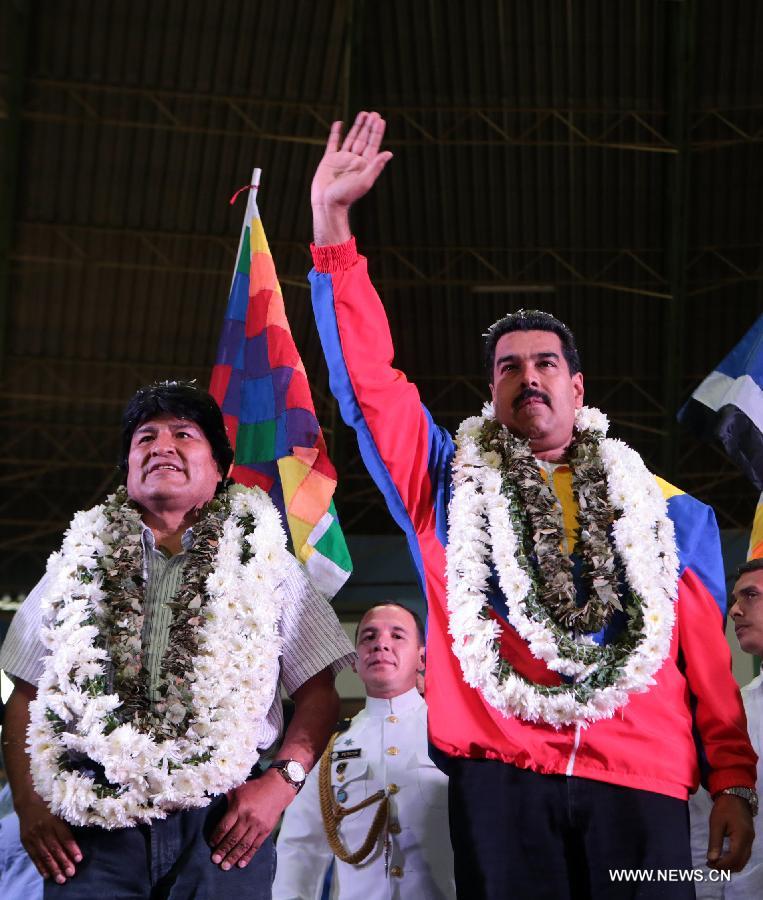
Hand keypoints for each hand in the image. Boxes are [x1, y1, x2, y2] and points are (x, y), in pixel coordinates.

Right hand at [17, 798, 81, 883]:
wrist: (28, 803)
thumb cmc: (49, 806)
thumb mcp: (60, 810)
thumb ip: (67, 824)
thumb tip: (80, 837)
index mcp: (54, 820)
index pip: (65, 837)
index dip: (72, 848)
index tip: (79, 859)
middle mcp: (43, 829)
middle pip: (55, 848)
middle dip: (64, 862)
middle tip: (71, 873)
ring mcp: (33, 836)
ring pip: (45, 855)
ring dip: (53, 868)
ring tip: (61, 878)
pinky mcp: (26, 842)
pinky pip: (34, 856)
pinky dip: (41, 867)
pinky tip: (47, 875)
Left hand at [209, 770, 294, 869]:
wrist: (277, 788)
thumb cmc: (254, 788)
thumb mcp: (237, 789)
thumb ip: (226, 799)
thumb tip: (210, 804)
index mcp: (239, 807)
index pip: (225, 826)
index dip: (216, 837)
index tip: (211, 844)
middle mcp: (248, 818)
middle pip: (233, 838)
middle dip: (223, 850)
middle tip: (215, 860)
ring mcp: (257, 826)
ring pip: (243, 844)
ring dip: (233, 856)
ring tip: (225, 866)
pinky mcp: (266, 831)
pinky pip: (255, 846)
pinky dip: (248, 856)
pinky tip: (241, 864)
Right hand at [311, 111, 392, 244]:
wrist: (327, 204)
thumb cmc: (346, 196)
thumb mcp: (364, 181)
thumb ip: (376, 166)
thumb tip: (389, 153)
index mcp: (364, 166)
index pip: (373, 145)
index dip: (376, 132)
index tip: (380, 120)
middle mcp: (354, 161)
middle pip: (364, 139)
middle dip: (369, 126)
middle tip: (374, 113)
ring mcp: (342, 159)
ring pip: (351, 138)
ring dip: (357, 126)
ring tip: (363, 114)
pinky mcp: (329, 160)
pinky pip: (333, 143)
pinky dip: (336, 133)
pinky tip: (340, 123)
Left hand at [707, 793, 754, 871]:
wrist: (736, 795)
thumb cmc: (724, 808)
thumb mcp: (716, 823)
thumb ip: (714, 842)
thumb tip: (711, 859)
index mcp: (741, 838)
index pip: (733, 859)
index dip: (721, 865)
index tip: (709, 864)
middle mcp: (749, 842)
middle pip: (740, 863)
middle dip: (726, 868)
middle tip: (711, 865)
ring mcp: (750, 841)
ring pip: (743, 861)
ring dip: (730, 865)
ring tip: (716, 862)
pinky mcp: (748, 839)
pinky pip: (743, 855)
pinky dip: (734, 860)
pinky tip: (724, 857)